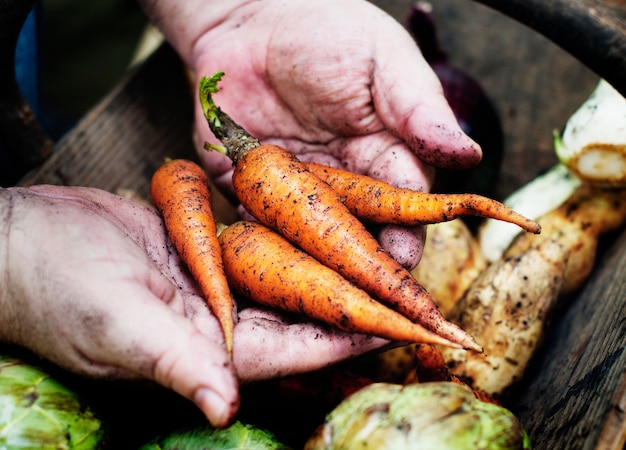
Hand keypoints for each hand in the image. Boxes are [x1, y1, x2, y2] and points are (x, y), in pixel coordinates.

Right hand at [0, 186, 385, 426]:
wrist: (24, 241)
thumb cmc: (59, 291)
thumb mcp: (119, 327)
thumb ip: (177, 362)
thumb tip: (224, 408)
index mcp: (215, 346)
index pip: (304, 346)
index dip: (357, 335)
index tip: (409, 323)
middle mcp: (225, 318)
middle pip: (309, 308)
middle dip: (362, 297)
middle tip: (418, 285)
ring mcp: (216, 281)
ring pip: (290, 271)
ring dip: (334, 258)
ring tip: (387, 243)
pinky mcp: (203, 247)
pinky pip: (258, 238)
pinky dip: (289, 228)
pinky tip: (323, 214)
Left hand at [139, 0, 481, 268]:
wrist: (250, 19)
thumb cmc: (326, 31)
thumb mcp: (383, 60)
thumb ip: (420, 108)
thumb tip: (468, 154)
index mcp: (384, 152)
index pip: (403, 200)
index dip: (406, 230)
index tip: (404, 257)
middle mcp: (345, 178)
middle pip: (361, 229)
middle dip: (363, 260)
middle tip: (366, 287)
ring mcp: (298, 187)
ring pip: (311, 235)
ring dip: (315, 261)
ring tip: (320, 285)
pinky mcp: (251, 187)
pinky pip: (258, 220)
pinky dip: (261, 238)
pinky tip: (264, 255)